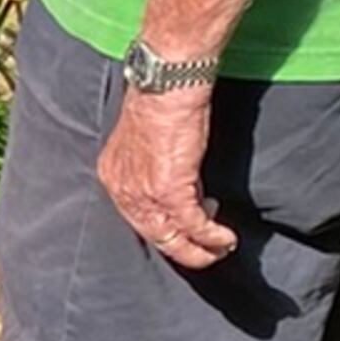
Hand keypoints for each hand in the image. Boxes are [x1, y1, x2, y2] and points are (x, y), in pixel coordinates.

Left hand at [98, 83, 231, 269]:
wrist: (167, 86)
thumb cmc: (160, 103)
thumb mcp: (147, 142)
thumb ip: (155, 168)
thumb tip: (181, 184)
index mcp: (114, 175)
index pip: (136, 216)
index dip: (163, 230)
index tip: (184, 233)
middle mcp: (123, 189)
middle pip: (152, 235)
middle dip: (182, 250)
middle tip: (204, 254)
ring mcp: (144, 193)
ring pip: (171, 238)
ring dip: (199, 250)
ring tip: (219, 250)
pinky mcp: (170, 191)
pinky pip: (193, 225)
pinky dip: (212, 237)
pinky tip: (225, 239)